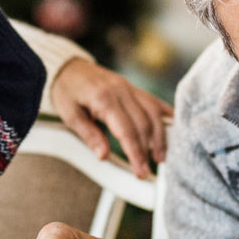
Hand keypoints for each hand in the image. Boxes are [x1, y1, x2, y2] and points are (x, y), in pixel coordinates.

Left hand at [49, 58, 170, 179]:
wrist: (67, 66)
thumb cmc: (66, 91)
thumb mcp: (69, 115)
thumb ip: (89, 135)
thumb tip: (103, 156)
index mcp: (104, 98)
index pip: (126, 131)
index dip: (136, 153)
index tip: (140, 171)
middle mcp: (121, 91)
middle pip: (143, 124)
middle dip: (148, 150)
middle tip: (146, 171)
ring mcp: (129, 88)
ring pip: (153, 113)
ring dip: (160, 136)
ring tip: (160, 157)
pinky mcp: (133, 88)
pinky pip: (154, 101)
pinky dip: (166, 115)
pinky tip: (172, 129)